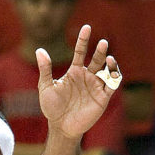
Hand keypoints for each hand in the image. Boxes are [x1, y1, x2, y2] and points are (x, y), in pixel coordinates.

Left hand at [36, 24, 120, 139]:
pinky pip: (112, 84)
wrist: (61, 127)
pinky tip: (111, 72)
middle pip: (97, 59)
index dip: (83, 39)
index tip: (86, 27)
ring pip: (107, 70)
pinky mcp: (102, 97)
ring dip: (110, 63)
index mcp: (74, 71)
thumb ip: (45, 69)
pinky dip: (114, 76)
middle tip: (102, 43)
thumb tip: (39, 50)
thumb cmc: (52, 108)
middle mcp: (87, 76)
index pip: (80, 51)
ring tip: (108, 58)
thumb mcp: (46, 87)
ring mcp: (95, 86)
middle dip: (100, 50)